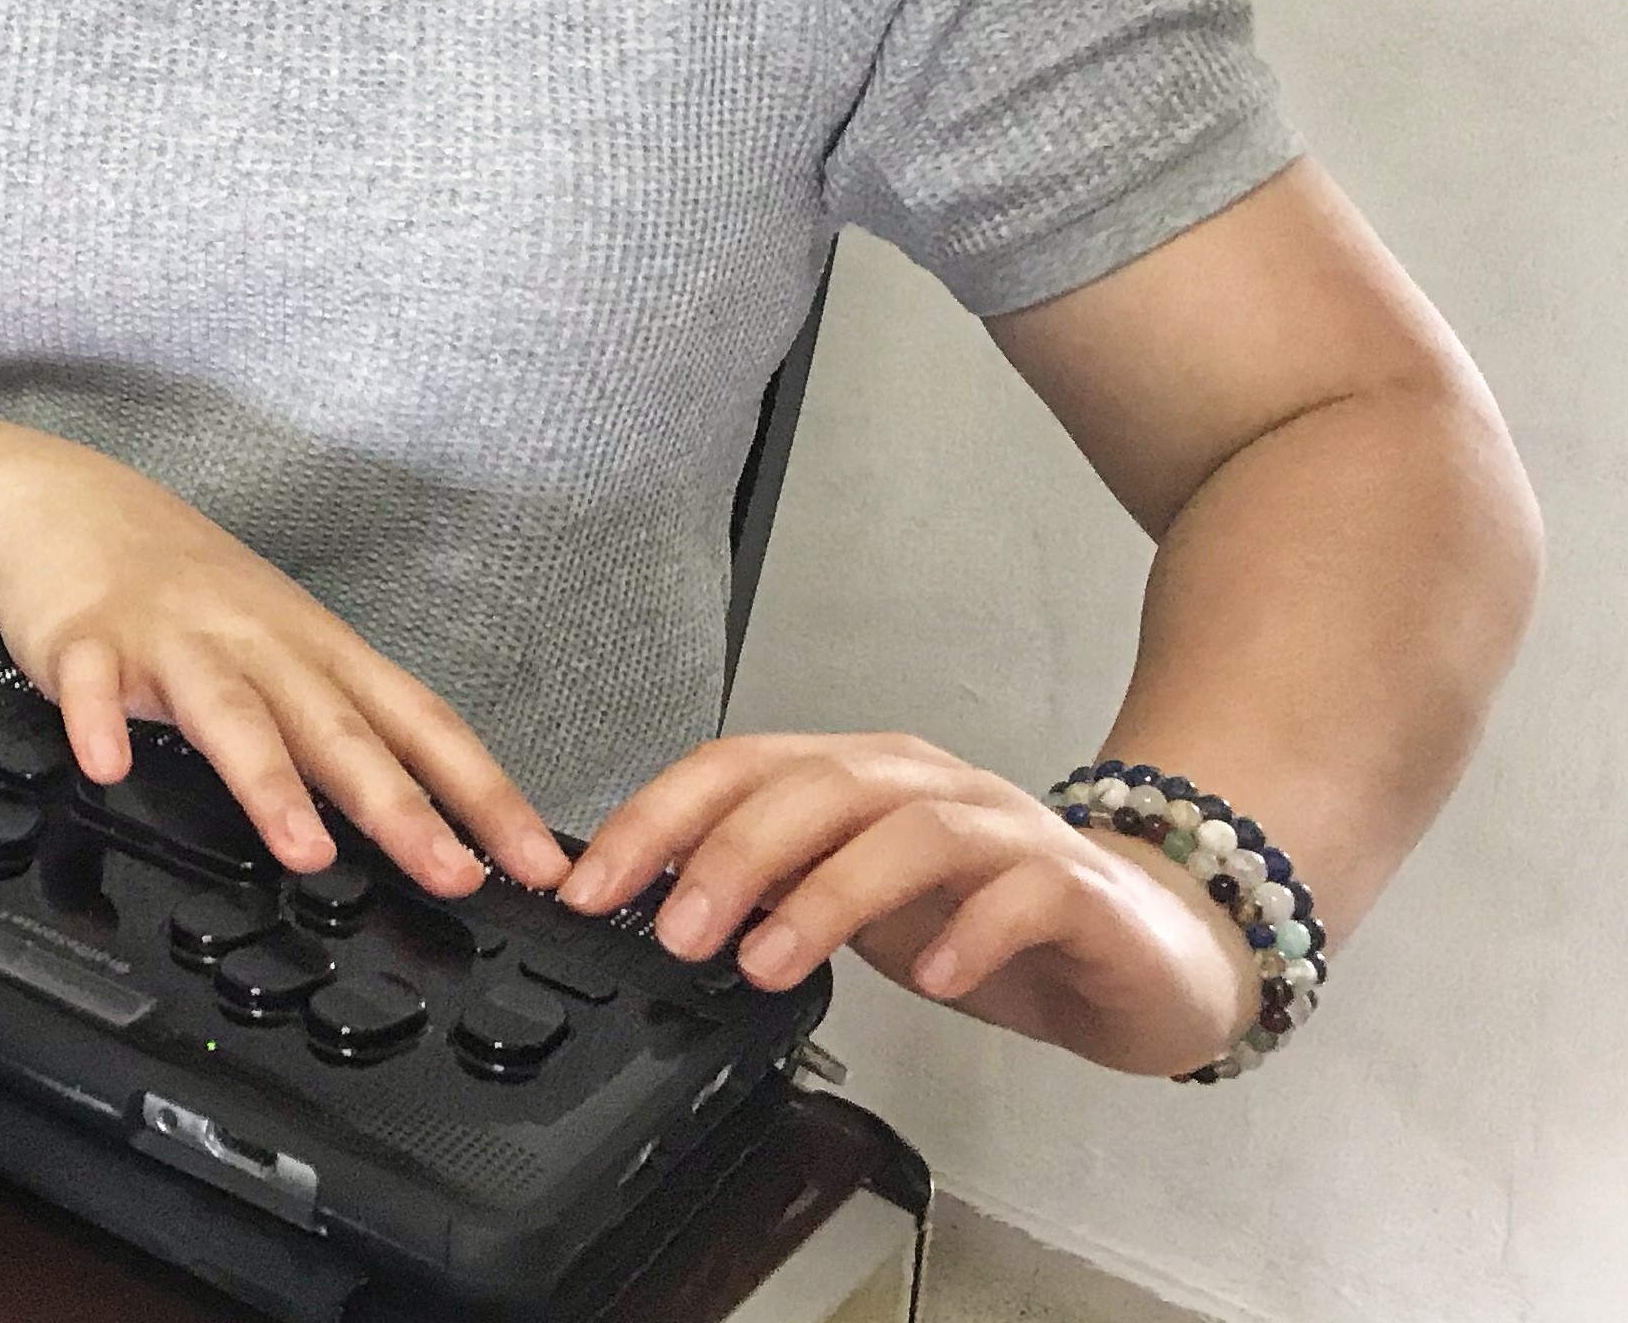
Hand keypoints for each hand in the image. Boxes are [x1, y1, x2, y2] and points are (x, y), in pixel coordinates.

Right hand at [0, 425, 567, 902]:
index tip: (537, 862)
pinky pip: (93, 686)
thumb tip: (423, 819)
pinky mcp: (87, 640)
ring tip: (305, 849)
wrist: (70, 502)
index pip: (419, 723)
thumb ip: (338, 727)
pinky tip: (106, 765)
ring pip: (231, 713)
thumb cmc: (186, 588)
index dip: (482, 794)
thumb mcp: (279, 645)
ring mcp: (172, 640)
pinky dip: (99, 723)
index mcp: (314, 651)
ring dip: (271, 782)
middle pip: (337, 727)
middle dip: (398, 805)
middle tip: (449, 873)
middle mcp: (257, 643)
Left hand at [554, 732, 1257, 1076]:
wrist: (1151, 945)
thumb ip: (772, 891)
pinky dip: (967, 929)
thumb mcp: (856, 905)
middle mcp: (924, 784)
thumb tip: (655, 905)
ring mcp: (1004, 830)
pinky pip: (1019, 892)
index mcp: (858, 778)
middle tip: (675, 930)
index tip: (594, 890)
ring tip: (769, 963)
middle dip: (730, 854)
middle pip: (815, 787)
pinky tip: (929, 978)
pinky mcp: (1076, 889)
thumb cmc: (991, 922)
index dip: (659, 820)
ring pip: (906, 830)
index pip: (738, 767)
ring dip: (827, 893)